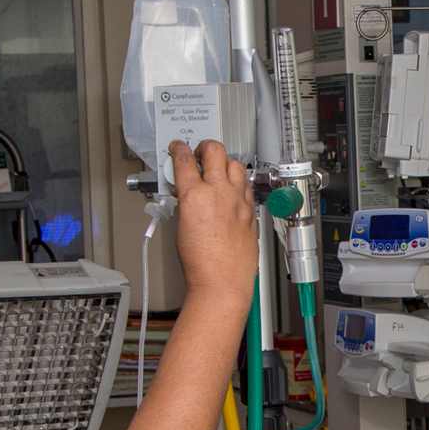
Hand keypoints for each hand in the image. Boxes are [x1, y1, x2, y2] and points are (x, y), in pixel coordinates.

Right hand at [168, 139, 256, 312]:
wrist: (221, 282)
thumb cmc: (200, 263)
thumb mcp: (181, 226)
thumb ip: (185, 202)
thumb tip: (186, 193)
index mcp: (195, 196)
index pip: (184, 159)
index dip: (178, 149)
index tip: (177, 147)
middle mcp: (220, 193)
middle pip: (214, 150)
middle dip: (203, 147)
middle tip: (197, 154)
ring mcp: (239, 201)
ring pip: (235, 163)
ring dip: (224, 162)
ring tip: (216, 169)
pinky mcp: (251, 211)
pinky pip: (246, 186)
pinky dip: (237, 183)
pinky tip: (232, 190)